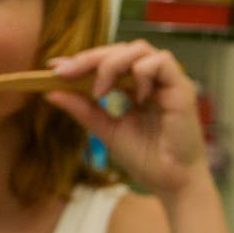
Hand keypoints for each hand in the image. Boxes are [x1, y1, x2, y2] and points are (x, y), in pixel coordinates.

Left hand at [46, 41, 207, 196]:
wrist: (172, 183)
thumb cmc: (147, 160)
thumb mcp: (108, 131)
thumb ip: (84, 110)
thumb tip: (50, 93)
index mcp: (137, 88)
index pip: (109, 62)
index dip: (83, 60)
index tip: (55, 67)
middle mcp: (153, 80)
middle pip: (121, 50)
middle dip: (90, 58)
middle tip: (64, 73)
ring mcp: (168, 82)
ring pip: (140, 49)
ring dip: (113, 64)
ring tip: (99, 92)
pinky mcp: (183, 88)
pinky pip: (162, 62)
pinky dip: (142, 73)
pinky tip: (136, 98)